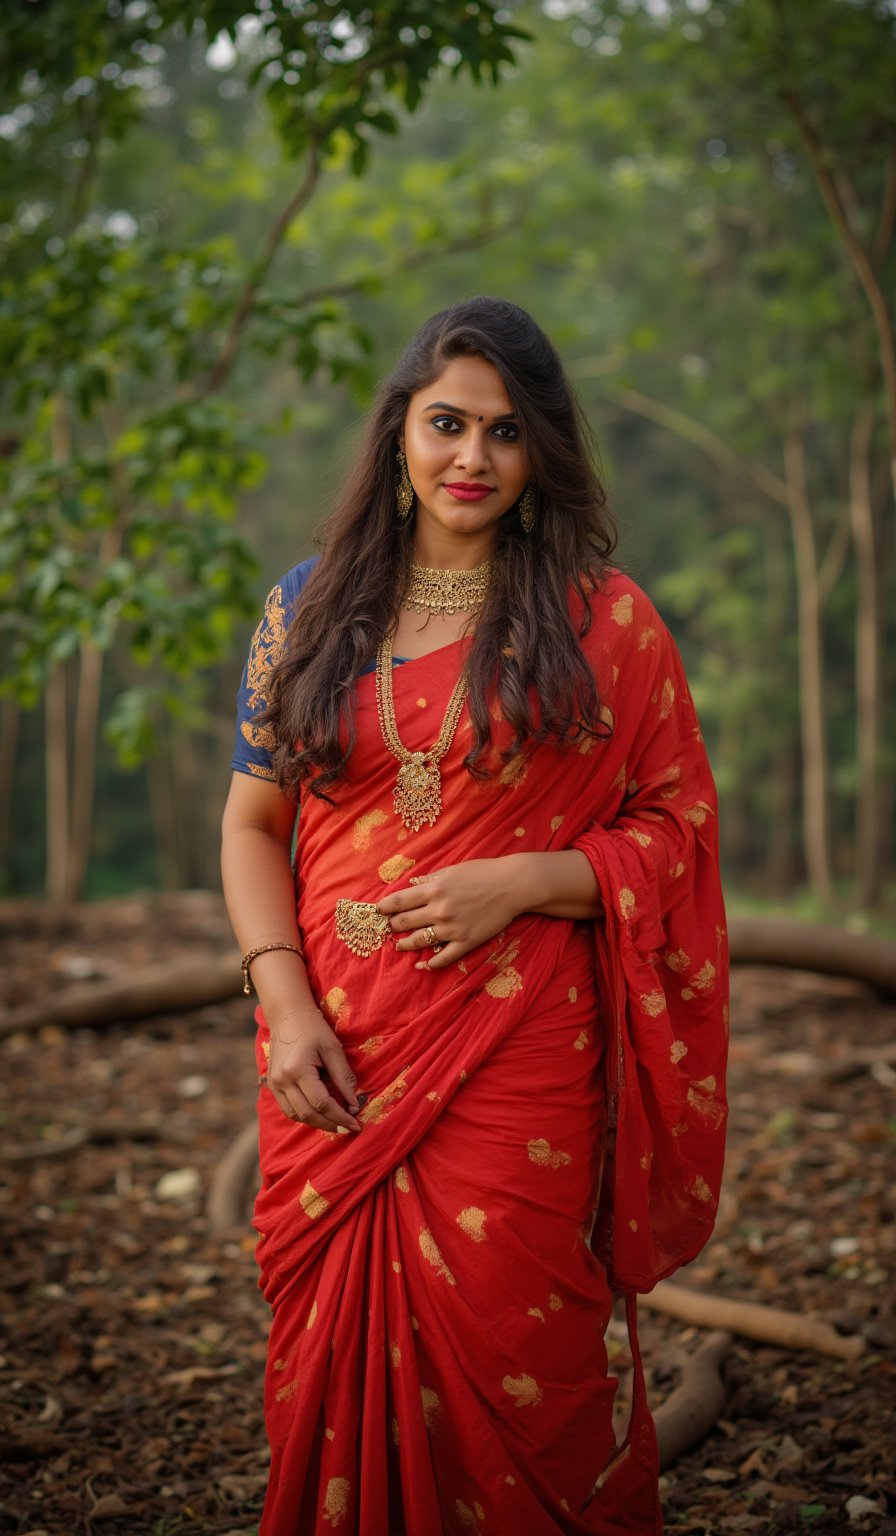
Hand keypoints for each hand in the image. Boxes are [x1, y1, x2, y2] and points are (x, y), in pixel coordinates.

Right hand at [266, 1007, 362, 1133]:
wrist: (287, 1016)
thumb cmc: (314, 1029)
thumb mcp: (333, 1049)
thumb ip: (344, 1077)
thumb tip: (355, 1103)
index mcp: (297, 1070)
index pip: (322, 1103)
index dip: (341, 1116)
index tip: (357, 1124)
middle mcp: (282, 1081)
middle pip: (308, 1114)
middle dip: (331, 1124)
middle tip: (349, 1128)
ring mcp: (274, 1084)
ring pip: (296, 1116)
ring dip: (317, 1123)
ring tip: (336, 1122)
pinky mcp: (272, 1085)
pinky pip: (288, 1109)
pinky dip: (305, 1115)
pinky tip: (320, 1113)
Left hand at [378, 858, 522, 970]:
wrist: (512, 886)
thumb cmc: (483, 873)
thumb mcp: (452, 870)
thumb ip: (430, 879)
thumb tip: (412, 885)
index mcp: (433, 889)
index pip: (399, 901)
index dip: (384, 907)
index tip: (378, 911)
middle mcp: (438, 910)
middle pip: (404, 922)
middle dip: (392, 926)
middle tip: (387, 928)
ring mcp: (451, 928)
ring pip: (419, 941)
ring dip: (405, 944)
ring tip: (399, 946)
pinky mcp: (466, 942)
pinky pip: (443, 958)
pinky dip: (430, 963)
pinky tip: (422, 964)